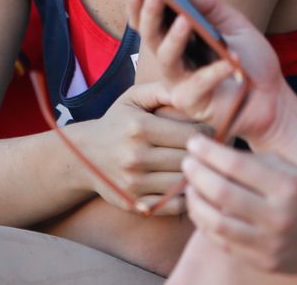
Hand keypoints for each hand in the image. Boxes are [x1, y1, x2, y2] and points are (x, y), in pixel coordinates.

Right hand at [71, 82, 200, 214]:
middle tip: (213, 151)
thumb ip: (161, 89)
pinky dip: (186, 197)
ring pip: (183, 184)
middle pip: (189, 160)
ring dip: (197, 176)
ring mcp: (135, 183)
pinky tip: (187, 186)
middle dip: (205, 155)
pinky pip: (174, 206)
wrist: (83, 156)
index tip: (210, 132)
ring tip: (202, 167)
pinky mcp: (135, 204)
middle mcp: (136, 156)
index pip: (190, 134)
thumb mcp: (133, 98)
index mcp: (140, 128)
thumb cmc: (117, 122)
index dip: (207, 133)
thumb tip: (190, 90)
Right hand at [130, 0, 284, 146]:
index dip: (139, 4)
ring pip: (167, 59)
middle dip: (150, 14)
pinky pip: (198, 85)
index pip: (149, 22)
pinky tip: (229, 60)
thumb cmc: (250, 59)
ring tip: (185, 20)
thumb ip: (206, 4)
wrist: (273, 97)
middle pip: (151, 37)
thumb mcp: (231, 21)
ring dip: (174, 38)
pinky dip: (213, 72)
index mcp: (177, 38)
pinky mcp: (193, 103)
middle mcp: (173, 59)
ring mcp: (180, 83)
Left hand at [181, 134, 296, 276]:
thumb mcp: (288, 168)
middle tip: (186, 162)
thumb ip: (252, 161)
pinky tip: (201, 209)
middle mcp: (278, 217)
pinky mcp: (263, 262)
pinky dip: (206, 224)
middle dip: (197, 174)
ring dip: (195, 201)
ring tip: (190, 186)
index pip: (236, 165)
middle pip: (221, 193)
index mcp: (287, 188)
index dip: (209, 152)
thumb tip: (210, 153)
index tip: (194, 142)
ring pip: (215, 223)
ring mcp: (270, 244)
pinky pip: (223, 243)